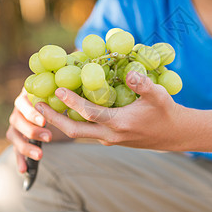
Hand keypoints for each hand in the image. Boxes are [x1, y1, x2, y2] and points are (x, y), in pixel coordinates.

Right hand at [6, 88, 69, 172]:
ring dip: (26, 147)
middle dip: (32, 131)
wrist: (52, 107)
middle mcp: (18, 109)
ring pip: (15, 136)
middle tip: (48, 137)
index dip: (32, 113)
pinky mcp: (18, 138)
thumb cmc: (58, 98)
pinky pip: (16, 149)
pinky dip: (19, 159)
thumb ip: (60, 94)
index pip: (23, 103)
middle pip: (17, 121)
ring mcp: (16, 124)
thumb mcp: (59, 95)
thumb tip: (68, 92)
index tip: (44, 121)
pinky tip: (24, 170)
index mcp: (26, 96)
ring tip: (40, 155)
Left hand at [35, 71, 185, 149]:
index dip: (72, 101)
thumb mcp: (159, 95)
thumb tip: (129, 72)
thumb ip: (143, 85)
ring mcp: (109, 139)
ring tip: (45, 107)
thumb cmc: (167, 113)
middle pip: (74, 131)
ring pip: (79, 133)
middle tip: (36, 105)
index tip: (56, 90)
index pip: (89, 113)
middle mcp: (110, 135)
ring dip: (60, 122)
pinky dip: (73, 122)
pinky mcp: (111, 139)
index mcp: (119, 124)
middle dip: (53, 119)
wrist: (175, 134)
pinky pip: (86, 132)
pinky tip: (66, 111)